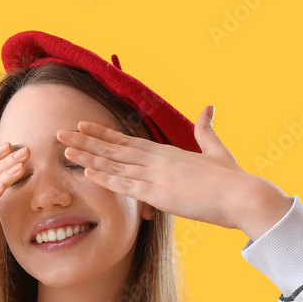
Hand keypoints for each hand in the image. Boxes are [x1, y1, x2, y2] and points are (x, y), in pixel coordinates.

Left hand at [57, 106, 291, 240]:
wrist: (242, 196)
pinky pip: (126, 186)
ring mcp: (156, 176)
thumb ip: (206, 129)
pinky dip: (106, 179)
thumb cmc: (231, 178)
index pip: (127, 141)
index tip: (82, 125)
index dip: (102, 133)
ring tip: (64, 149)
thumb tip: (209, 106)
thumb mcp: (217, 150)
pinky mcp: (159, 194)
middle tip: (60, 133)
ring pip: (114, 165)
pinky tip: (87, 172)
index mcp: (167, 152)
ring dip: (88, 157)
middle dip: (85, 140)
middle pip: (114, 148)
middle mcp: (157, 160)